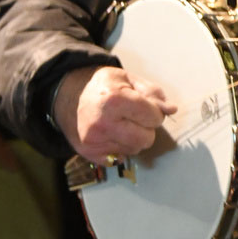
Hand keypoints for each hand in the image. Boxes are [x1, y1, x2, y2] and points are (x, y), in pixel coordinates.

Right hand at [53, 65, 176, 165]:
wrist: (67, 94)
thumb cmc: (101, 86)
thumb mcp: (128, 79)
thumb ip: (152, 93)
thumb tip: (171, 110)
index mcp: (114, 100)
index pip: (153, 117)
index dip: (155, 112)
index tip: (146, 107)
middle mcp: (103, 123)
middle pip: (146, 138)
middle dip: (147, 128)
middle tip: (135, 117)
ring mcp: (94, 141)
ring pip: (134, 149)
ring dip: (134, 138)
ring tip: (122, 124)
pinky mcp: (89, 153)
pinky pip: (120, 159)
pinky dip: (121, 148)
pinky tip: (112, 135)